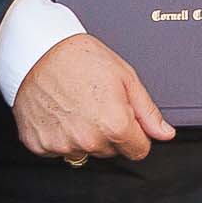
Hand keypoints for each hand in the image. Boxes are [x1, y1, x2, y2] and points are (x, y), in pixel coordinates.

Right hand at [14, 33, 176, 162]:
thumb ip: (147, 111)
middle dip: (109, 133)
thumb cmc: (79, 58)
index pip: (139, 151)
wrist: (37, 50)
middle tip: (97, 104)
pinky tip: (59, 112)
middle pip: (111, 152)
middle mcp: (88, 140)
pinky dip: (59, 135)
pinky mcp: (39, 144)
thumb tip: (164, 133)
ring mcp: (61, 145)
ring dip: (83, 136)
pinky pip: (57, 150)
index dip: (136, 133)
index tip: (125, 118)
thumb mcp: (125, 78)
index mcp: (115, 125)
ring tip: (76, 105)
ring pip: (84, 152)